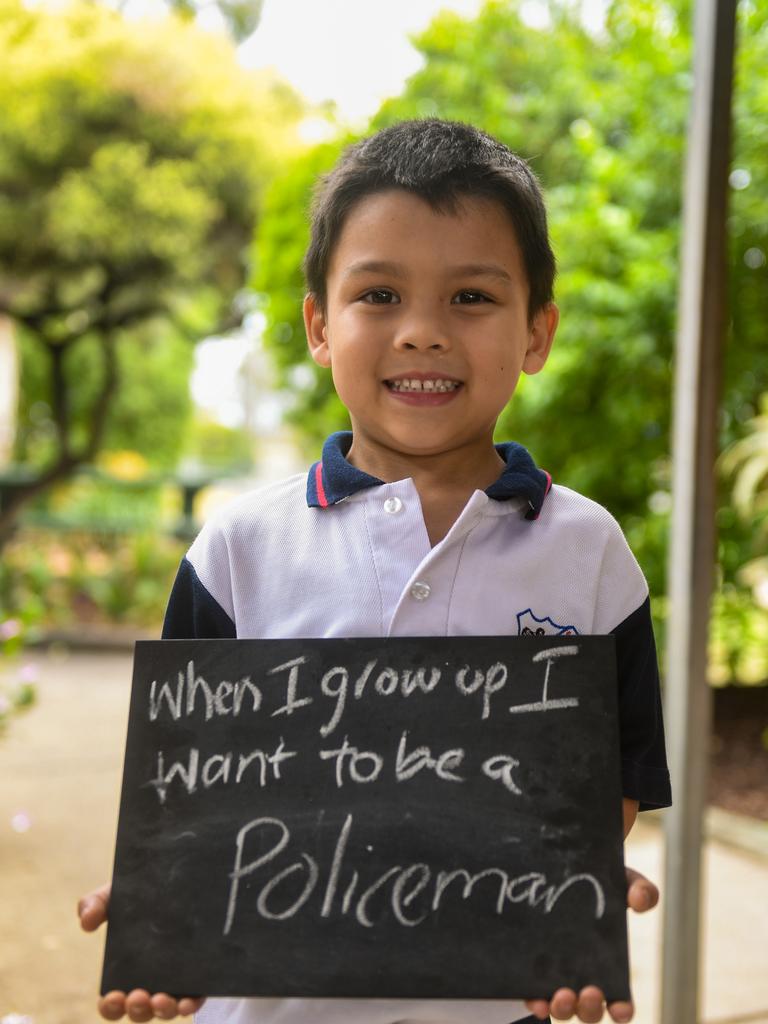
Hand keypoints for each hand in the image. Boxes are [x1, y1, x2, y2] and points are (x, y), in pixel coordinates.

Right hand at [77, 883, 205, 1020]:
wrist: (175, 878)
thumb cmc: (139, 894)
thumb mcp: (115, 895)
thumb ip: (95, 903)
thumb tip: (86, 922)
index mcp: (125, 972)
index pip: (113, 1002)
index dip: (110, 1007)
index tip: (112, 997)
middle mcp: (149, 982)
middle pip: (140, 1010)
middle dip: (137, 1009)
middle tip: (137, 996)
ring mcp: (174, 982)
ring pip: (166, 1009)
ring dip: (162, 1011)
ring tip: (160, 1000)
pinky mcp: (198, 976)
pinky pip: (194, 998)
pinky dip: (190, 1005)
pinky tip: (187, 1003)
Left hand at [524, 865, 658, 1021]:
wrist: (553, 868)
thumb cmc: (594, 882)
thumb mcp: (618, 880)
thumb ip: (638, 887)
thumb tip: (641, 900)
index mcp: (607, 964)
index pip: (620, 1000)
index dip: (622, 1009)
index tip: (620, 1009)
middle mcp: (582, 976)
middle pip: (590, 1009)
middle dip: (591, 1008)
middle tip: (591, 992)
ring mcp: (554, 975)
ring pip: (562, 1008)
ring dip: (564, 1008)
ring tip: (563, 995)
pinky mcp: (530, 971)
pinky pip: (532, 995)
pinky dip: (535, 1002)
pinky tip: (537, 1001)